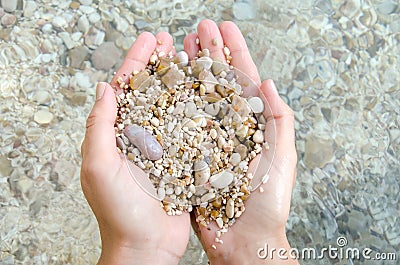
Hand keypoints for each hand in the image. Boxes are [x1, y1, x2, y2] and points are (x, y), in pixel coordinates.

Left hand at [80, 32, 189, 264]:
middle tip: (170, 40)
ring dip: (180, 80)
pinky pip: (191, 129)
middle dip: (159, 64)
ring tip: (191, 58)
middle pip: (151, 91)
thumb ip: (99, 127)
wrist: (147, 247)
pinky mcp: (183, 160)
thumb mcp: (100, 167)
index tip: (149, 40)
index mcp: (117, 135)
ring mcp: (163, 147)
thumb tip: (104, 87)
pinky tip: (207, 93)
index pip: (126, 90)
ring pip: (172, 106)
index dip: (136, 62)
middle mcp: (140, 137)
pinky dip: (198, 109)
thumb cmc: (119, 213)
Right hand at [186, 20, 297, 263]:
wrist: (243, 240)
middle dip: (208, 53)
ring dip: (189, 71)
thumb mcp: (282, 159)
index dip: (234, 51)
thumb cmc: (267, 203)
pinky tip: (164, 86)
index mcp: (252, 124)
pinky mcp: (189, 155)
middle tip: (197, 28)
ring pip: (196, 97)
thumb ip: (279, 121)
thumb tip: (269, 82)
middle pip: (217, 82)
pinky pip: (179, 125)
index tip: (224, 27)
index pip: (243, 79)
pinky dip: (172, 103)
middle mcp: (228, 127)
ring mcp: (207, 139)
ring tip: (178, 48)